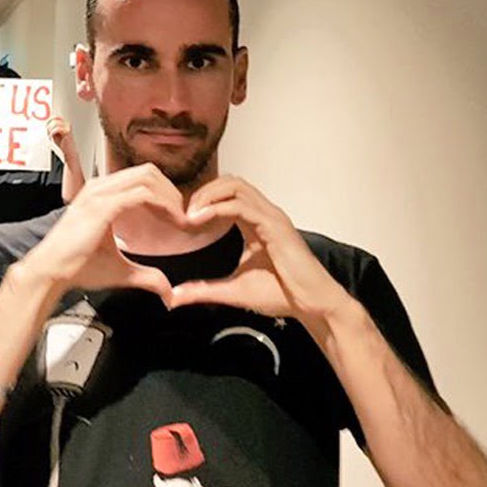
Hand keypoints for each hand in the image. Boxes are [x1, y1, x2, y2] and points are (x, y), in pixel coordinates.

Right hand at [18, 164, 185, 301]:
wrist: (51, 271)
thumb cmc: (75, 266)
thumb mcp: (120, 269)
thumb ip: (147, 276)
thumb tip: (168, 292)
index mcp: (101, 196)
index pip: (140, 179)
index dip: (164, 194)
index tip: (176, 217)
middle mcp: (100, 189)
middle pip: (147, 172)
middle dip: (170, 191)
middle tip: (182, 215)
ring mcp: (100, 194)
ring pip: (146, 177)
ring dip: (169, 195)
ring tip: (179, 216)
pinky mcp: (103, 206)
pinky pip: (141, 193)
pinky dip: (162, 203)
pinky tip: (171, 219)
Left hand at [47, 116, 72, 149]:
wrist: (69, 152)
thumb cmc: (62, 144)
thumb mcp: (55, 134)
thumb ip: (52, 129)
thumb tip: (45, 125)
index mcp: (65, 123)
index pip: (55, 117)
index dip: (49, 121)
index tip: (45, 127)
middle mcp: (67, 124)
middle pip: (54, 120)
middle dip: (49, 127)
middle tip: (47, 134)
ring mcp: (68, 127)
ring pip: (55, 124)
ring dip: (50, 130)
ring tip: (49, 136)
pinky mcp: (67, 132)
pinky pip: (57, 129)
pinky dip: (52, 133)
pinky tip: (51, 137)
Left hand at [172, 176, 354, 326]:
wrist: (312, 304)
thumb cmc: (281, 294)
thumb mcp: (233, 290)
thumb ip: (204, 290)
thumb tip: (174, 296)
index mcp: (255, 222)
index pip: (227, 194)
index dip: (202, 200)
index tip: (182, 220)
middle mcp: (264, 213)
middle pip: (230, 182)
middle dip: (202, 192)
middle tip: (183, 213)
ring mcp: (271, 216)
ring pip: (236, 185)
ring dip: (208, 195)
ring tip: (190, 214)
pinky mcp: (275, 226)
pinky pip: (242, 205)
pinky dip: (218, 207)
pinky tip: (200, 220)